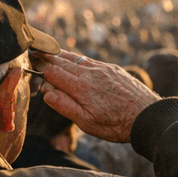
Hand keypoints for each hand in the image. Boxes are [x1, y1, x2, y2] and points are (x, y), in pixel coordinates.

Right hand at [36, 50, 160, 143]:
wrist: (147, 115)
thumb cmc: (116, 125)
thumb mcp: (87, 123)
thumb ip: (65, 106)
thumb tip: (46, 92)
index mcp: (80, 88)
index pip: (53, 72)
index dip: (40, 67)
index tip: (30, 62)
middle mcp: (89, 73)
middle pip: (62, 61)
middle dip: (47, 56)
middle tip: (33, 51)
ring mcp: (102, 69)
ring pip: (76, 58)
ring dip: (60, 54)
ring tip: (49, 51)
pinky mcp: (112, 69)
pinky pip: (89, 60)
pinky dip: (77, 58)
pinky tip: (73, 59)